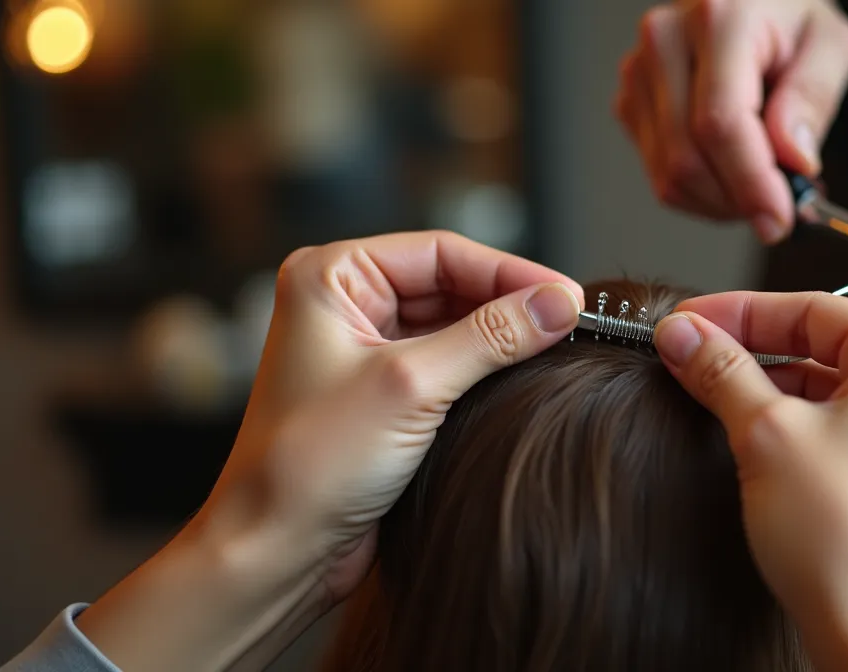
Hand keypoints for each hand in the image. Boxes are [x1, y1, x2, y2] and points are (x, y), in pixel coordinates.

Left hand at [76, 231, 584, 670]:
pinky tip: (525, 378)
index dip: (510, 271)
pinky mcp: (382, 395)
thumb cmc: (310, 464)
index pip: (441, 253)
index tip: (568, 294)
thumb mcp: (412, 388)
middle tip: (572, 322)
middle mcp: (344, 304)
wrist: (276, 551)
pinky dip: (486, 370)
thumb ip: (491, 338)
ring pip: (454, 324)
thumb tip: (558, 304)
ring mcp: (363, 350)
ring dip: (502, 337)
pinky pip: (448, 364)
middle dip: (509, 302)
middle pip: (451, 283)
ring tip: (559, 348)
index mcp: (330, 277)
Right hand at [615, 0, 847, 242]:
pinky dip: (700, 193)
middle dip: (737, 201)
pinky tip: (731, 173)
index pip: (720, 123)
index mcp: (718, 19)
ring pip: (669, 176)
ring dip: (720, 202)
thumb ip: (813, 99)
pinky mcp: (629, 103)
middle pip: (687, 158)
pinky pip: (659, 175)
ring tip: (760, 185)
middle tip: (779, 209)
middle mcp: (665, 42)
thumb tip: (793, 161)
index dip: (749, 182)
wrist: (749, 0)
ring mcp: (638, 74)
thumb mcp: (830, 45)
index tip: (780, 219)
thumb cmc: (791, 18)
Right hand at [653, 291, 847, 671]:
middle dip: (750, 349)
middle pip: (823, 346)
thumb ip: (722, 372)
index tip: (688, 321)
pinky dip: (797, 427)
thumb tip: (686, 334)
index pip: (812, 307)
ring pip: (832, 392)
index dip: (738, 310)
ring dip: (770, 389)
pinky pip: (845, 434)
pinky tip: (754, 441)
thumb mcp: (766, 434)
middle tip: (688, 354)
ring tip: (710, 396)